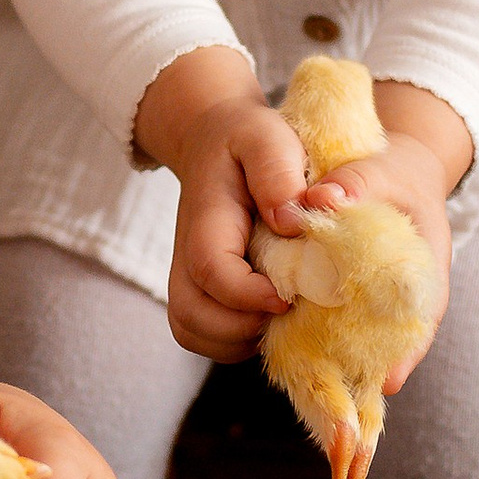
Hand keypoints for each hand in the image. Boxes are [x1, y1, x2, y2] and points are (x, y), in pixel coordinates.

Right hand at [135, 45, 309, 362]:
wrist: (214, 138)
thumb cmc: (247, 139)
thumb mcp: (266, 136)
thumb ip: (276, 172)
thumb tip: (292, 221)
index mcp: (206, 219)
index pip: (212, 271)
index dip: (249, 294)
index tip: (289, 296)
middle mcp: (187, 255)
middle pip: (192, 316)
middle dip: (241, 328)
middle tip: (288, 312)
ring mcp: (189, 276)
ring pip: (195, 333)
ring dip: (238, 340)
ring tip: (280, 320)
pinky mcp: (200, 291)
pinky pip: (205, 336)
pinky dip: (235, 341)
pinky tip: (270, 320)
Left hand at [298, 82, 468, 389]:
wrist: (390, 166)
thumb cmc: (395, 170)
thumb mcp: (384, 168)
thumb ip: (356, 183)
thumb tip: (316, 202)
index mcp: (427, 268)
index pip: (424, 318)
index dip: (408, 351)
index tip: (390, 380)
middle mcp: (402, 294)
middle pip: (390, 340)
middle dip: (369, 368)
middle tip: (345, 398)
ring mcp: (374, 299)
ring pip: (359, 337)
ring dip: (339, 358)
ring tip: (316, 388)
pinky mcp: (345, 296)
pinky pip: (331, 321)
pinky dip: (313, 334)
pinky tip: (287, 350)